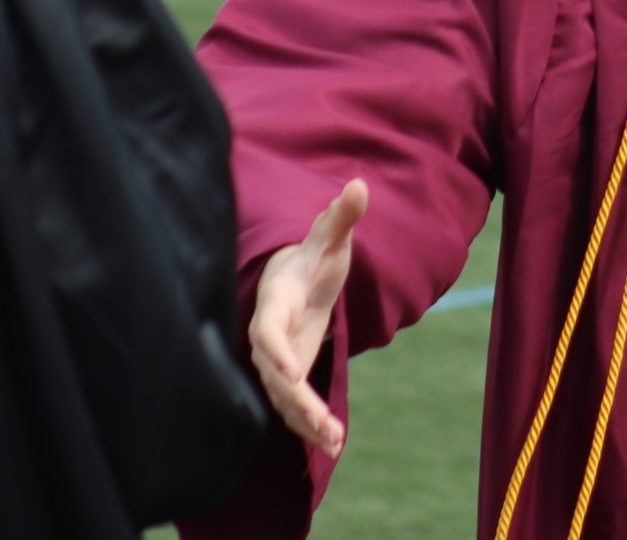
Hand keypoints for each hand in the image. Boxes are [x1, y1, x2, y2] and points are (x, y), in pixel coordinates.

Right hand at [249, 181, 367, 455]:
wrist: (297, 277)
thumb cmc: (312, 254)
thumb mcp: (328, 235)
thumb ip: (342, 216)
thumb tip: (359, 184)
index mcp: (275, 301)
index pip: (268, 330)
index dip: (275, 350)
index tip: (290, 372)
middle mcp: (268, 336)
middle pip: (274, 374)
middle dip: (295, 399)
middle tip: (319, 420)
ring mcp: (277, 359)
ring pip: (284, 397)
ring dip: (306, 421)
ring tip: (333, 442)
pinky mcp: (288, 376)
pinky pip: (295, 404)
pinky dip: (311, 424)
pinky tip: (335, 443)